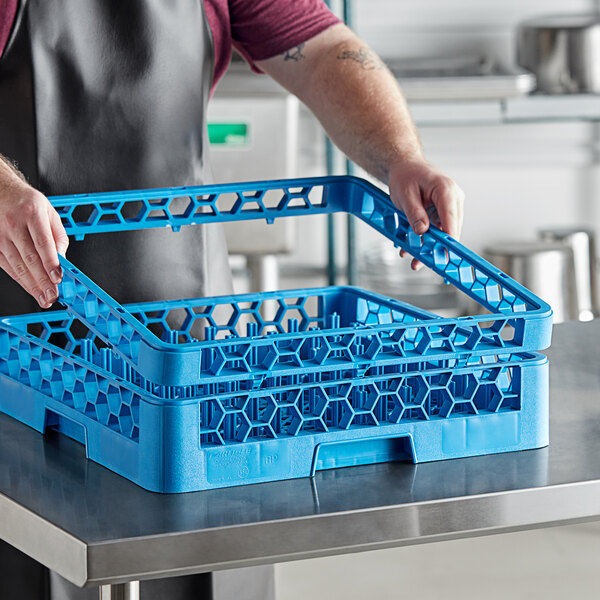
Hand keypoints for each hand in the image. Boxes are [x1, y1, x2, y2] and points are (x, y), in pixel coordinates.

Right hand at [0, 172, 68, 307]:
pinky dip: (19, 278)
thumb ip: (59, 237)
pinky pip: (6, 265)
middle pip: (29, 257)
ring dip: (31, 285)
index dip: (51, 263)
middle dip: (43, 281)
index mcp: (32, 213)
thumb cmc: (27, 202)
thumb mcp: (49, 213)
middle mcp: (13, 223)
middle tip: (52, 296)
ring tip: (43, 297)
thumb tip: (62, 261)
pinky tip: (29, 287)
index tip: (58, 278)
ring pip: (16, 265)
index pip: (43, 242)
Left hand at [388, 160, 464, 269]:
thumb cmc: (405, 175)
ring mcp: (450, 206)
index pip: (451, 217)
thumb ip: (414, 213)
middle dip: (437, 248)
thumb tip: (422, 231)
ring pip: (444, 233)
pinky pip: (437, 231)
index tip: (445, 254)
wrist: (404, 167)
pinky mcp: (443, 213)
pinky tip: (413, 250)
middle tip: (423, 262)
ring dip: (430, 248)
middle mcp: (453, 198)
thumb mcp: (404, 194)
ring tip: (414, 260)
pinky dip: (426, 241)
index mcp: (445, 189)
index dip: (449, 238)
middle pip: (450, 229)